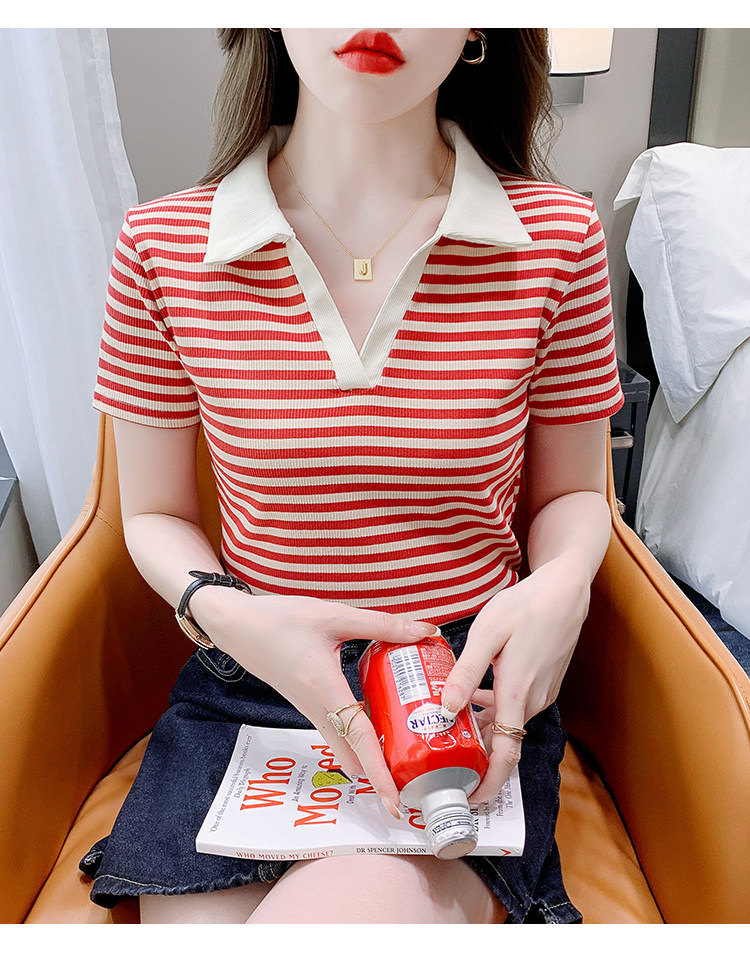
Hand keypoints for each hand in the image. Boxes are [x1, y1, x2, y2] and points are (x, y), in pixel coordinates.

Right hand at [193, 588, 437, 817]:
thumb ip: (382, 624)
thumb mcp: (334, 615)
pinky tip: (379, 712)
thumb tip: (425, 630)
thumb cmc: (280, 619)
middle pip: (352, 757)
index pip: (359, 741)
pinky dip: (359, 731)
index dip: (379, 774)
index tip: (395, 803)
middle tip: (412, 772)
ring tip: (405, 743)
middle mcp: (317, 709)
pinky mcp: (308, 703)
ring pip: (344, 745)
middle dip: (379, 772)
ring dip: (370, 751)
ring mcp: (310, 709)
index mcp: (326, 691)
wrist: (237, 625)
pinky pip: (336, 728)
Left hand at [440, 555, 590, 803]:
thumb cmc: (526, 605)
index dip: (489, 783)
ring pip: (506, 721)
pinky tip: (470, 693)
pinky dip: (492, 708)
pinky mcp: (542, 681)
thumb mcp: (487, 632)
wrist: (566, 589)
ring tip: (446, 723)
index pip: (506, 754)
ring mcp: (541, 691)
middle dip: (474, 754)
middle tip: (440, 757)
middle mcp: (532, 699)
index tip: (470, 799)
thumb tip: (445, 708)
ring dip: (480, 727)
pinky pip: (514, 705)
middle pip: (503, 741)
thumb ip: (466, 672)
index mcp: (517, 692)